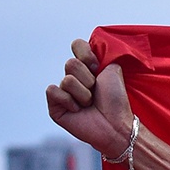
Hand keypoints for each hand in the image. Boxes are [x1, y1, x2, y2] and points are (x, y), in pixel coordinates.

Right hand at [46, 39, 134, 157]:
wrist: (116, 124)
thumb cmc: (116, 100)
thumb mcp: (113, 70)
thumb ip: (101, 54)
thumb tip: (90, 45)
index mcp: (86, 67)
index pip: (77, 45)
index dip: (87, 56)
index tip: (98, 68)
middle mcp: (73, 77)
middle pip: (70, 63)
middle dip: (88, 79)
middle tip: (96, 92)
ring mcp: (62, 92)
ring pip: (66, 80)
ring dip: (83, 94)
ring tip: (90, 104)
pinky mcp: (54, 106)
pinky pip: (53, 91)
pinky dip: (69, 101)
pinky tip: (78, 111)